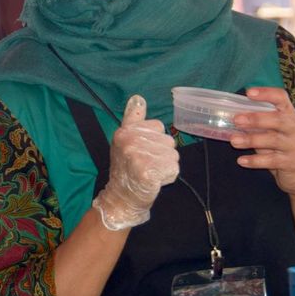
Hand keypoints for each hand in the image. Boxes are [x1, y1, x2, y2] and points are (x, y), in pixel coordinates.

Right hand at [92, 95, 179, 230]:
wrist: (121, 197)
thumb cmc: (126, 168)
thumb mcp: (125, 140)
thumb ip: (133, 119)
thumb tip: (137, 98)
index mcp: (125, 131)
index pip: (159, 127)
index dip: (155, 142)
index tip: (142, 152)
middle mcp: (130, 141)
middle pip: (168, 141)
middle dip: (162, 155)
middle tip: (146, 165)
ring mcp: (138, 156)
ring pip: (173, 155)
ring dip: (165, 167)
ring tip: (150, 173)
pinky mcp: (148, 171)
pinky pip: (173, 168)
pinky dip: (168, 177)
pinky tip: (154, 181)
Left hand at [230, 87, 294, 196]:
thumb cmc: (281, 147)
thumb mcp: (273, 132)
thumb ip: (258, 124)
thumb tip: (232, 116)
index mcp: (289, 116)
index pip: (282, 99)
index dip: (267, 94)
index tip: (249, 93)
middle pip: (278, 120)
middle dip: (256, 119)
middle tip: (236, 120)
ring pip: (274, 140)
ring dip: (251, 140)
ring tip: (233, 141)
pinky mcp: (291, 163)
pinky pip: (272, 161)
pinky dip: (255, 161)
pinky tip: (241, 160)